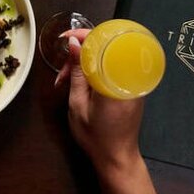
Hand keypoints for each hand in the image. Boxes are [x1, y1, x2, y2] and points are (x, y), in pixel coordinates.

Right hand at [56, 28, 161, 193]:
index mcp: (117, 82)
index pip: (105, 45)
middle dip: (79, 54)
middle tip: (62, 72)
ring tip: (65, 81)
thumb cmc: (95, 135)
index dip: (86, 35)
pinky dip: (93, 71)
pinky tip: (78, 82)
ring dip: (84, 64)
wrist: (116, 158)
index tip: (66, 37)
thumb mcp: (78, 104)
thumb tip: (74, 43)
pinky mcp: (129, 88)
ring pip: (106, 59)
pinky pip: (110, 69)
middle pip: (105, 50)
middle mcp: (129, 78)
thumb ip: (78, 73)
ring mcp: (131, 83)